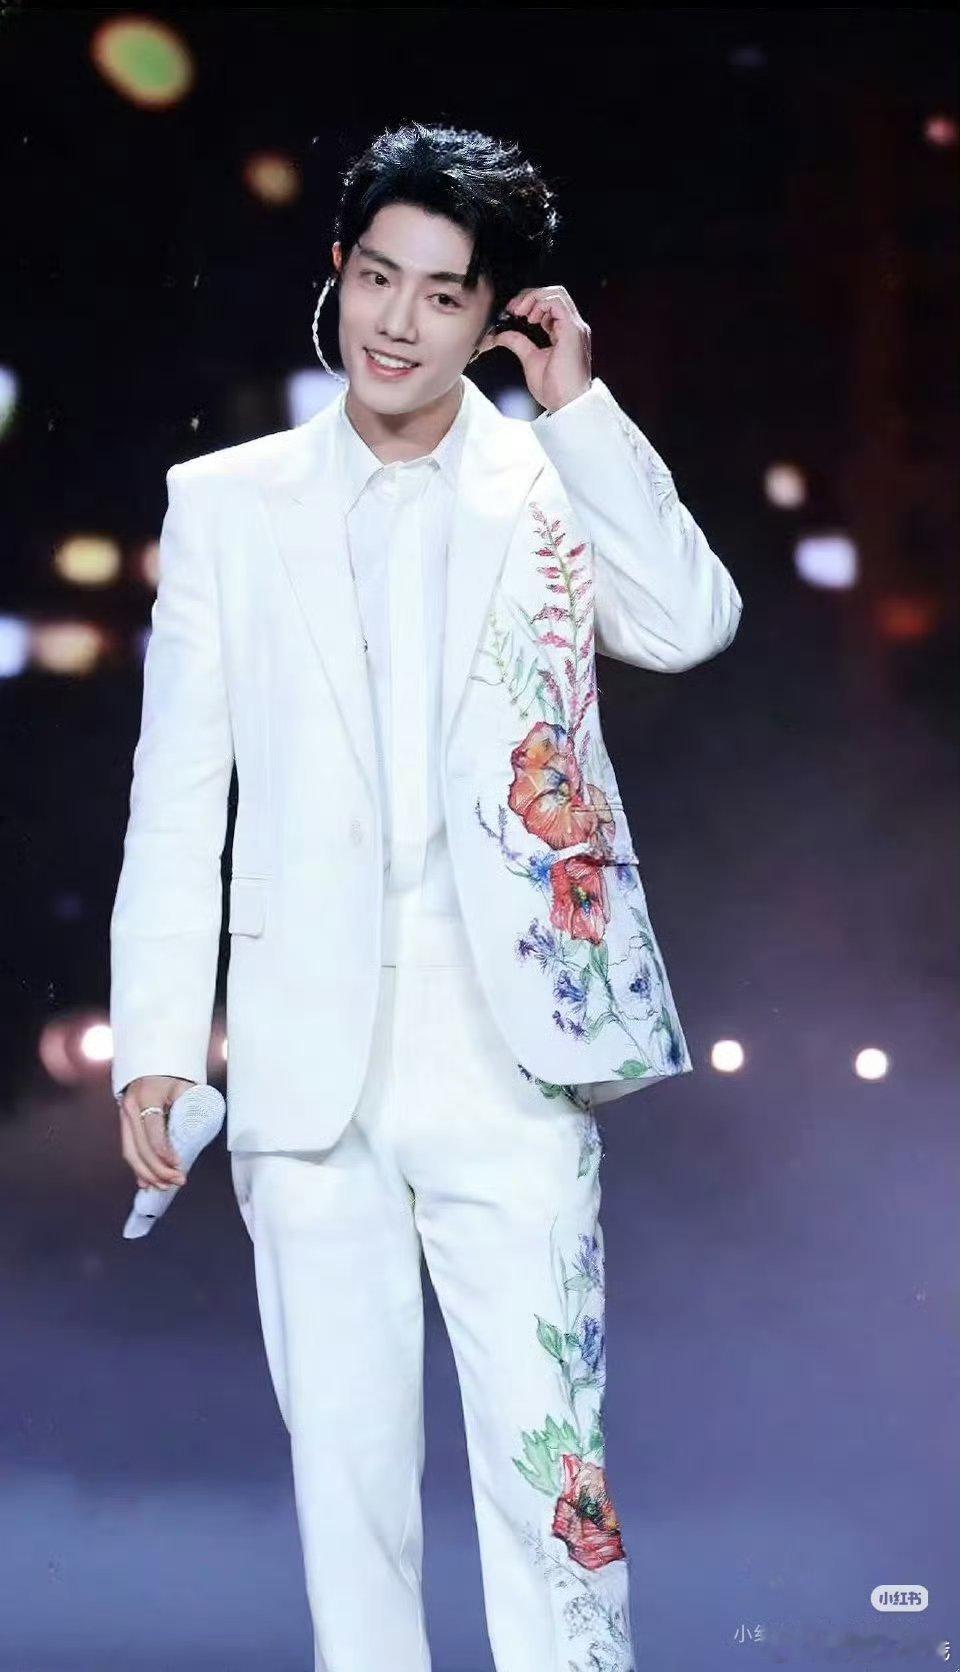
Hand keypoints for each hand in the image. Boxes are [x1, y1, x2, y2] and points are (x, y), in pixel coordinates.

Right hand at [117, 1075, 194, 1189]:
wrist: (154, 1060)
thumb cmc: (174, 1073)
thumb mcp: (186, 1085)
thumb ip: (191, 1107)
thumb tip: (196, 1136)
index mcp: (146, 1097)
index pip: (152, 1133)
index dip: (164, 1153)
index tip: (178, 1166)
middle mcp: (130, 1108)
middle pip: (139, 1148)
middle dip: (157, 1170)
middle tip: (176, 1181)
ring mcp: (124, 1116)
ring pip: (130, 1153)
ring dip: (147, 1174)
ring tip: (164, 1186)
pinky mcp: (124, 1123)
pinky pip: (128, 1149)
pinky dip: (137, 1168)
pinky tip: (146, 1182)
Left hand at [474, 284, 591, 413]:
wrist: (566, 404)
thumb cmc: (555, 389)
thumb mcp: (530, 360)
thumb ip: (518, 342)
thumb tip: (501, 334)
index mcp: (565, 333)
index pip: (550, 304)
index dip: (530, 302)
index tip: (513, 312)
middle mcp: (573, 327)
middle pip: (554, 293)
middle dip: (531, 296)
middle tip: (514, 309)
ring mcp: (575, 328)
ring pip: (557, 293)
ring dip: (534, 298)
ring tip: (521, 313)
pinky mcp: (573, 331)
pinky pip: (558, 302)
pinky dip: (540, 304)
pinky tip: (530, 318)